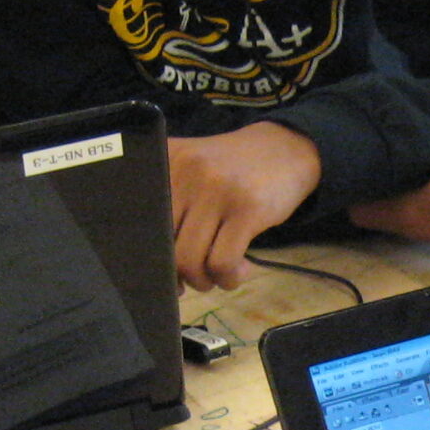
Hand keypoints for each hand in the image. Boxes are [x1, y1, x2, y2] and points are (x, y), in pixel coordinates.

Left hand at [166, 123, 323, 291]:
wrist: (286, 148)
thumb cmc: (235, 169)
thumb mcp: (194, 168)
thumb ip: (171, 199)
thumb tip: (157, 264)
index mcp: (166, 161)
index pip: (143, 222)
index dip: (153, 257)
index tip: (168, 274)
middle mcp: (185, 172)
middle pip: (164, 246)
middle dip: (181, 275)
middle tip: (198, 278)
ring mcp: (216, 190)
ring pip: (191, 260)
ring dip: (205, 280)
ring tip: (220, 276)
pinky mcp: (247, 209)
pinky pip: (223, 262)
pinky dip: (228, 278)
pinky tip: (238, 272)